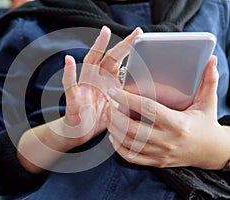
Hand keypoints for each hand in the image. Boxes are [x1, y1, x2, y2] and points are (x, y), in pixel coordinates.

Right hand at [58, 26, 142, 148]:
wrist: (81, 133)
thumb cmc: (99, 118)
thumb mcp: (117, 106)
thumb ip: (126, 95)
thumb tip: (146, 89)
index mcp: (107, 80)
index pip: (118, 60)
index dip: (128, 49)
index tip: (141, 35)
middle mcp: (96, 78)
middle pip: (109, 57)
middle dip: (123, 45)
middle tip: (136, 32)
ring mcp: (84, 85)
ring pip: (91, 63)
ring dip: (98, 47)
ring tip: (105, 34)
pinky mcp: (73, 97)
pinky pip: (70, 84)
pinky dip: (69, 72)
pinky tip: (69, 60)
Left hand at [106, 56, 229, 169]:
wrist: (210, 152)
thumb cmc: (205, 124)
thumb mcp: (208, 103)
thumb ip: (208, 81)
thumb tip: (211, 60)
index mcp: (178, 124)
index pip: (148, 109)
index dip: (128, 99)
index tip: (114, 90)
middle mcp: (167, 140)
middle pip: (133, 129)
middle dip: (116, 116)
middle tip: (108, 104)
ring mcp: (160, 154)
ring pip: (129, 144)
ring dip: (114, 130)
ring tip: (108, 116)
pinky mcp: (155, 162)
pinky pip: (132, 157)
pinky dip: (119, 147)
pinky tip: (114, 135)